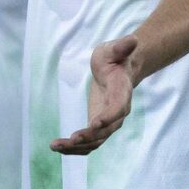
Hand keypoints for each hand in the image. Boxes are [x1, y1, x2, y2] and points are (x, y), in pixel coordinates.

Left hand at [53, 37, 139, 154]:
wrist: (119, 71)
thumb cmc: (115, 59)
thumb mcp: (114, 50)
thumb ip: (121, 47)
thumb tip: (132, 40)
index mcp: (122, 93)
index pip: (119, 108)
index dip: (109, 116)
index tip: (95, 123)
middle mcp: (118, 112)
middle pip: (106, 130)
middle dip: (88, 136)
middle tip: (70, 139)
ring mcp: (109, 122)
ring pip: (95, 141)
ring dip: (76, 147)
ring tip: (55, 146)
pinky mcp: (98, 126)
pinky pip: (89, 142)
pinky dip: (75, 148)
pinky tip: (58, 147)